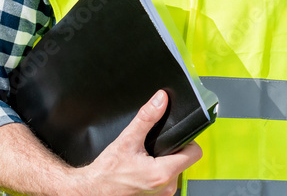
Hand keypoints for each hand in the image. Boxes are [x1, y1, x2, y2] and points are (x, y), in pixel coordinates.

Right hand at [69, 90, 201, 195]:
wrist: (91, 190)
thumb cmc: (106, 173)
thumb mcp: (127, 140)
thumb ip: (146, 118)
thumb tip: (160, 100)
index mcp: (163, 174)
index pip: (195, 153)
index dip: (188, 141)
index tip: (176, 136)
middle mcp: (166, 188)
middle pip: (185, 161)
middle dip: (173, 150)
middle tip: (155, 147)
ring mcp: (161, 195)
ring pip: (176, 171)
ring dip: (165, 162)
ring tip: (148, 158)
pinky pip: (166, 181)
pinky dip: (159, 172)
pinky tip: (145, 168)